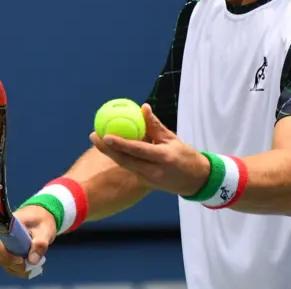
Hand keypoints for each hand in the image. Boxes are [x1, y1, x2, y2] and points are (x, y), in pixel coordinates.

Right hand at [0, 205, 56, 277]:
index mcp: (7, 225)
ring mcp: (3, 244)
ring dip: (18, 269)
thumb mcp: (45, 230)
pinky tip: (29, 267)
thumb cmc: (41, 220)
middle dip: (15, 264)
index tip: (21, 260)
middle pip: (0, 255)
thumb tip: (32, 261)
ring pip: (4, 262)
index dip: (7, 255)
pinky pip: (9, 264)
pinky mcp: (7, 251)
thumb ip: (40, 244)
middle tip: (30, 265)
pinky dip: (19, 269)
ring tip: (32, 266)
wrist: (41, 217)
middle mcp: (1, 235)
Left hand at [89, 103, 208, 196]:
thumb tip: (143, 107)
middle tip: (94, 135)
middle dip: (106, 149)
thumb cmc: (185, 156)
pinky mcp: (145, 183)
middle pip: (124, 160)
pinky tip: (109, 148)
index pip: (137, 150)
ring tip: (97, 140)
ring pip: (124, 165)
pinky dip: (119, 157)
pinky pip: (129, 168)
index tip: (106, 135)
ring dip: (109, 153)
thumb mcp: (172, 138)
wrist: (196, 181)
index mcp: (163, 157)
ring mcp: (148, 179)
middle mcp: (153, 171)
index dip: (120, 144)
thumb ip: (155, 125)